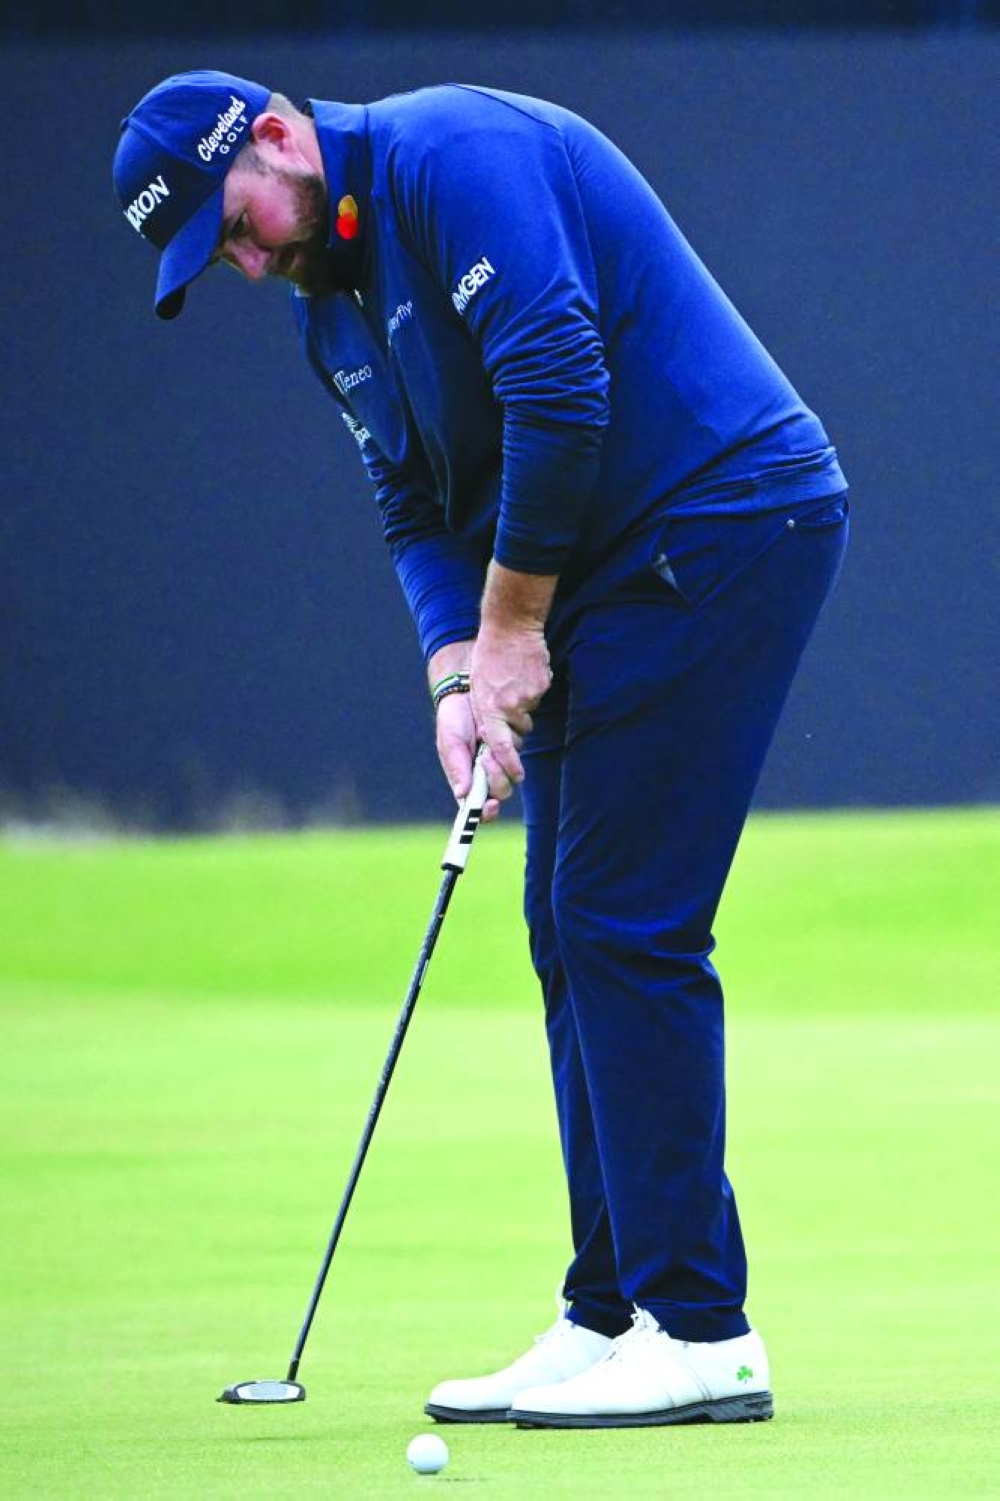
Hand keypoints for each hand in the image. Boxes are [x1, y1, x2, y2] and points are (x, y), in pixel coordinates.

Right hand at [435, 687, 503, 822]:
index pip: (479, 808)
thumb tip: (461, 794)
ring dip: (501, 757)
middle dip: (496, 778)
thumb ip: (457, 768)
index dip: (487, 812)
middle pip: (501, 792)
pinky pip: (518, 750)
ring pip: (512, 774)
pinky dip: (508, 741)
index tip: (491, 805)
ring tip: (483, 734)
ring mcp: (501, 761)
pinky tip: (492, 726)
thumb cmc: (452, 721)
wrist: (466, 694)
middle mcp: (486, 775)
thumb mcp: (450, 743)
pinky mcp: (513, 746)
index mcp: (467, 781)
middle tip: (484, 756)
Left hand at [470, 623, 550, 788]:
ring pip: (529, 712)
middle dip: (515, 724)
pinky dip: (532, 688)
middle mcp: (510, 705)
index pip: (500, 745)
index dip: (508, 764)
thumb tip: (492, 735)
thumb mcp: (476, 687)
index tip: (517, 775)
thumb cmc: (488, 656)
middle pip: (519, 731)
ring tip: (511, 681)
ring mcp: (529, 694)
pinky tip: (523, 672)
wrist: (510, 626)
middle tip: (507, 703)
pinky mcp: (543, 684)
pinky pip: (538, 695)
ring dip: (522, 703)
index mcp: (489, 708)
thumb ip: (484, 713)